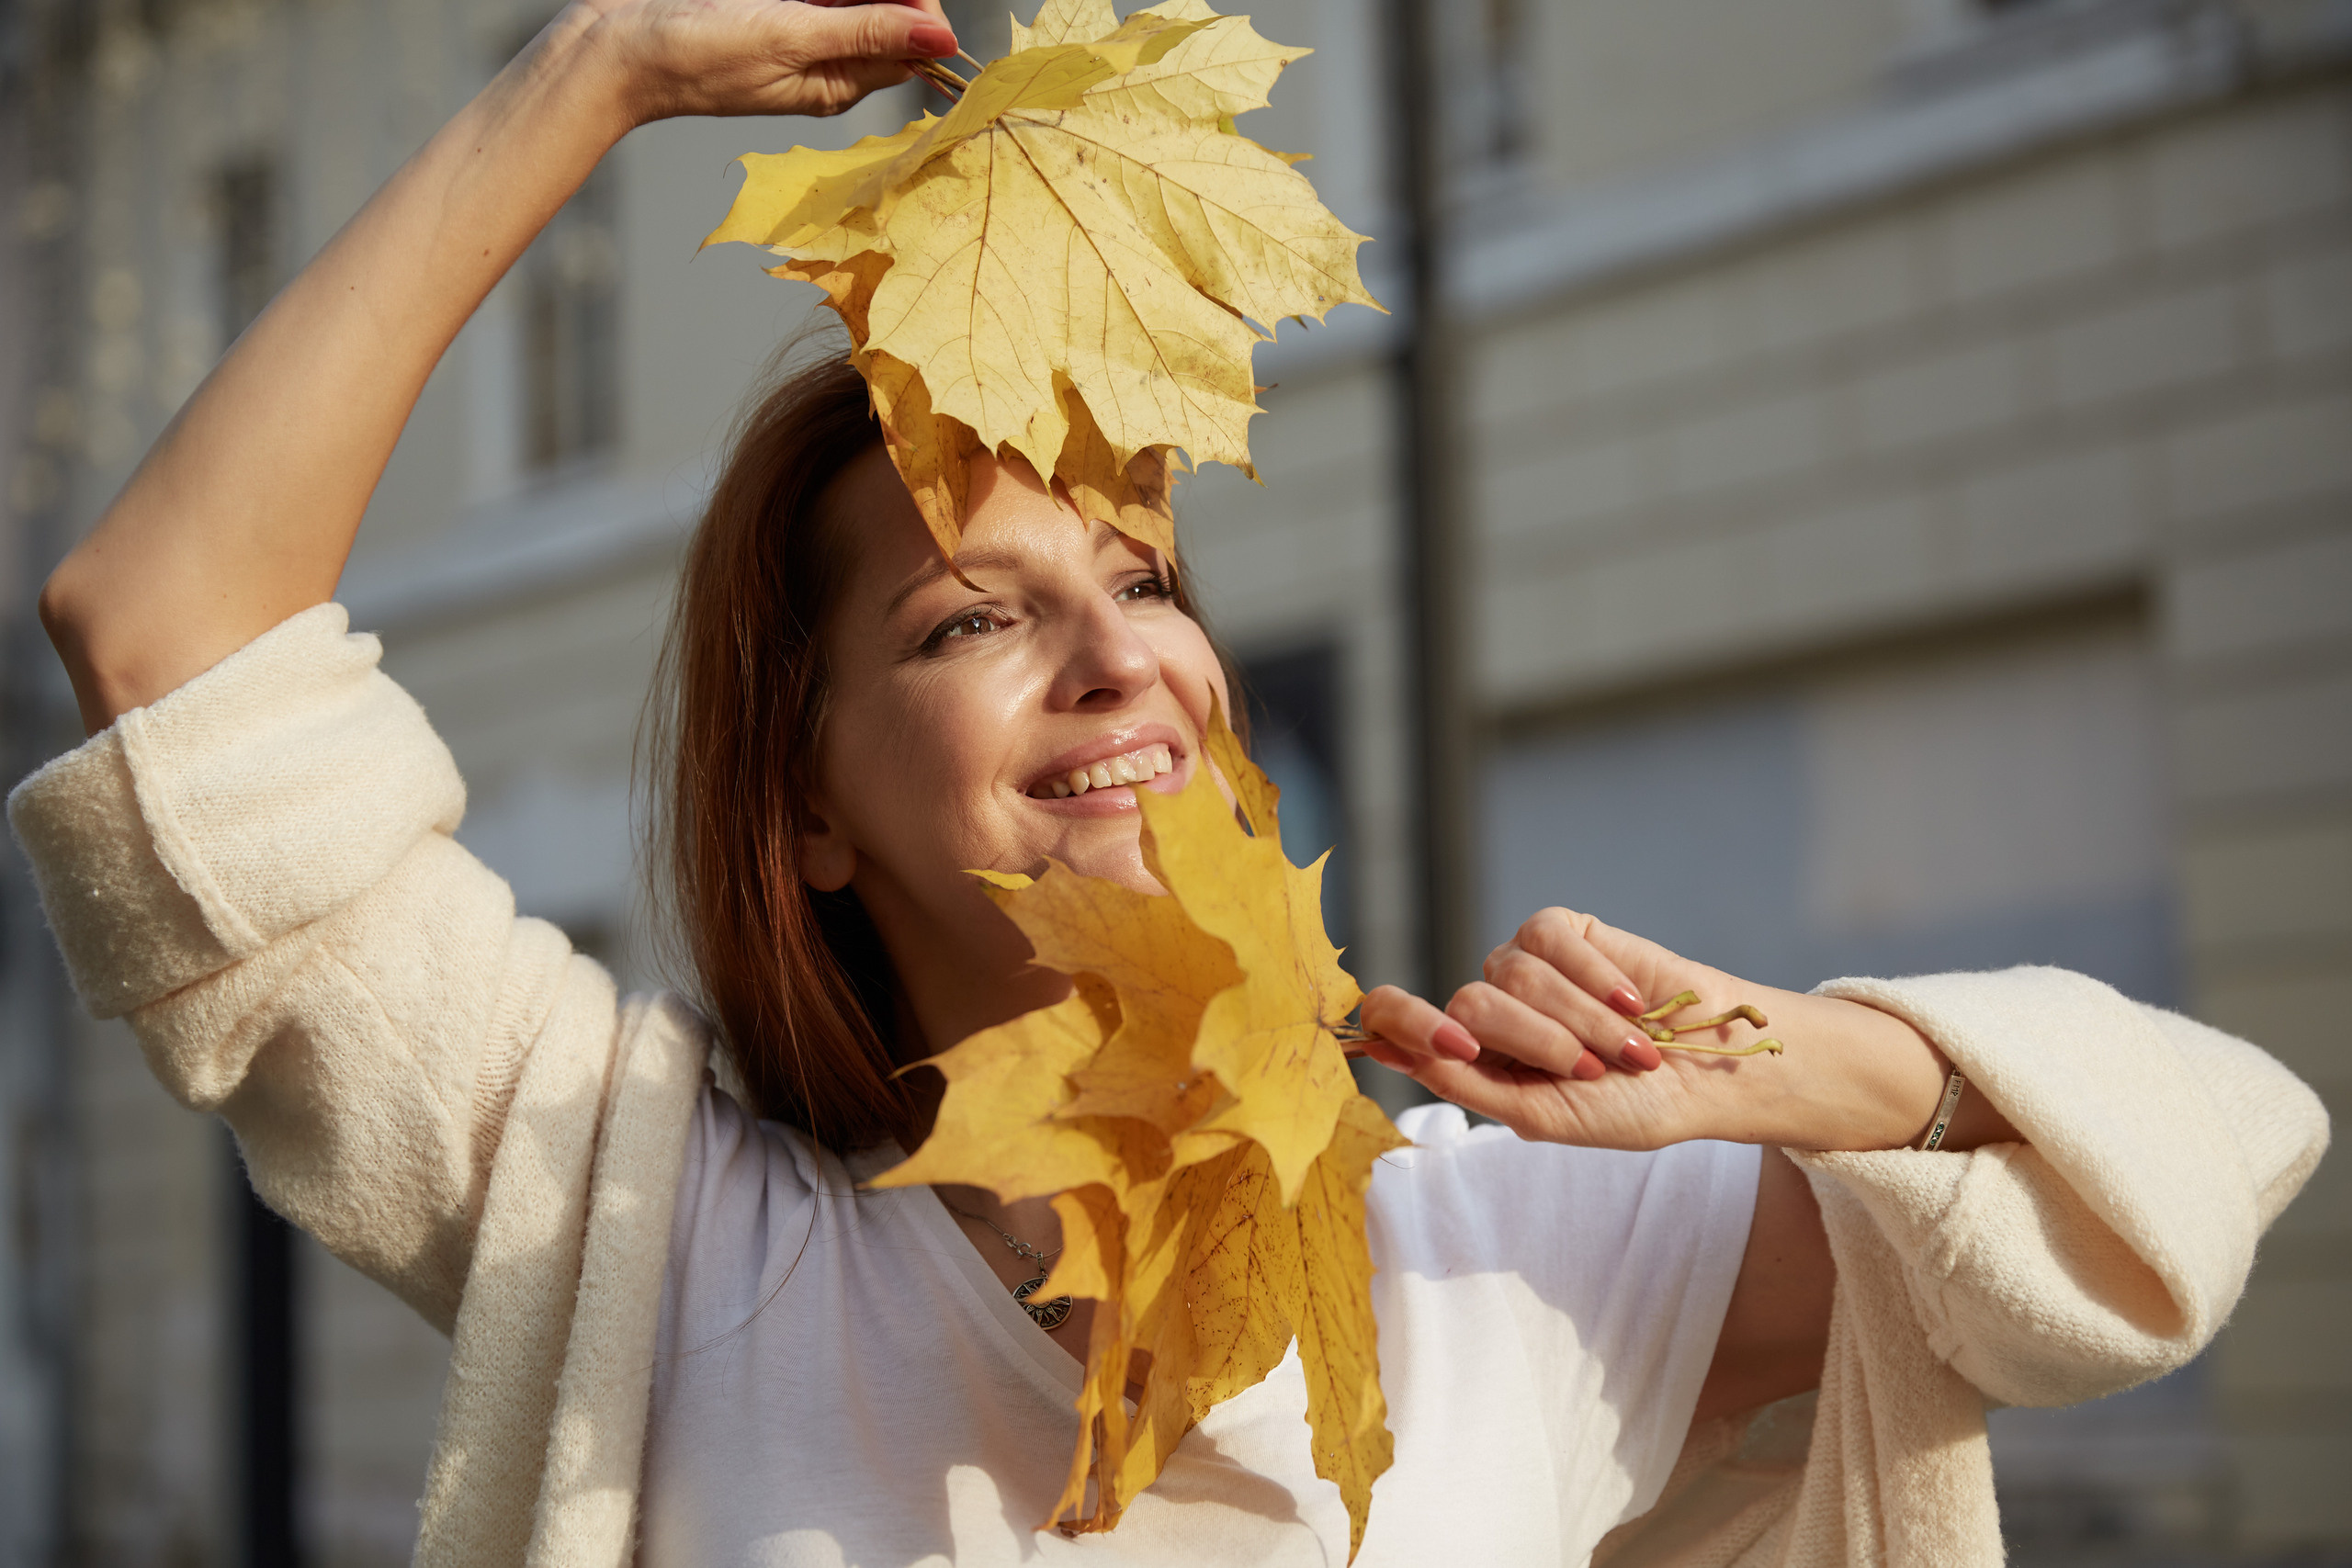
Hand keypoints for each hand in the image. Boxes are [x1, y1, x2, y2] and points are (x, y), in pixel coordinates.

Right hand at [560, 0, 957, 125]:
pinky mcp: (770, 8)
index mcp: (840, 83)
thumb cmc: (698, 57)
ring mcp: (797, 31)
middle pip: (885, 11)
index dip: (918, 4)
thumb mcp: (792, 39)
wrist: (617, 49)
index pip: (913, 43)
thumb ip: (868, 32)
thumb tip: (945, 40)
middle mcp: (826, 59)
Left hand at [1359, 907, 2018, 1152]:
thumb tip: (1392, 1054)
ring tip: (1628, 1048)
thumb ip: (1470, 1085)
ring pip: (1510, 974)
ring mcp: (1522, 968)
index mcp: (1471, 1061)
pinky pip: (1549, 938)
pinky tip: (1629, 1001)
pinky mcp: (1563, 932)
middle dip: (1537, 1045)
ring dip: (1577, 1021)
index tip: (1450, 1047)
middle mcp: (1488, 1010)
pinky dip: (1591, 976)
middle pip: (1466, 1006)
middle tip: (1593, 1072)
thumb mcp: (1546, 1115)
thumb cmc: (1631, 1108)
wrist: (1711, 1070)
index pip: (1397, 1024)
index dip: (1402, 1024)